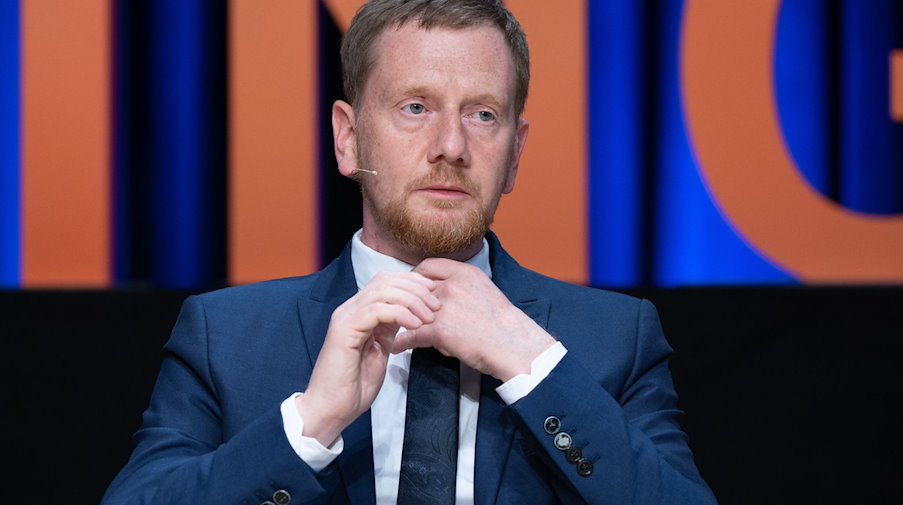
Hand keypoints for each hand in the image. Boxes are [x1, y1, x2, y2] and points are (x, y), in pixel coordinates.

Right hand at [296, 271, 440, 445]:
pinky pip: (376, 310)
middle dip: (416, 288)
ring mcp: (345, 318)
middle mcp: (349, 309)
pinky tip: (415, 325)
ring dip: (412, 300)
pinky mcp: (344, 331)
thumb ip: (389, 330)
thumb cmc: (354, 387)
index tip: (434, 296)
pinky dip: (400, 313)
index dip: (413, 283)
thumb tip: (409, 316)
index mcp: (357, 312)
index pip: (386, 282)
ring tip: (429, 317)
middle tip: (436, 305)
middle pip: (386, 280)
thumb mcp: (380, 351)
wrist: (330, 410)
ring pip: (382, 291)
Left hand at [392, 258, 555, 381]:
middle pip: (416, 288)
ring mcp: (445, 307)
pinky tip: (397, 347)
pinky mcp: (440, 329)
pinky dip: (402, 342)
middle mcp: (453, 285)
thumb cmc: (504, 324)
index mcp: (465, 273)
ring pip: (411, 311)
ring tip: (393, 328)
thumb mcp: (486, 291)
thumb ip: (464, 288)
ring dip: (401, 320)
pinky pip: (411, 335)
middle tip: (398, 308)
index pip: (428, 266)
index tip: (412, 289)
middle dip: (406, 300)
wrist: (514, 344)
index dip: (416, 278)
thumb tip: (447, 295)